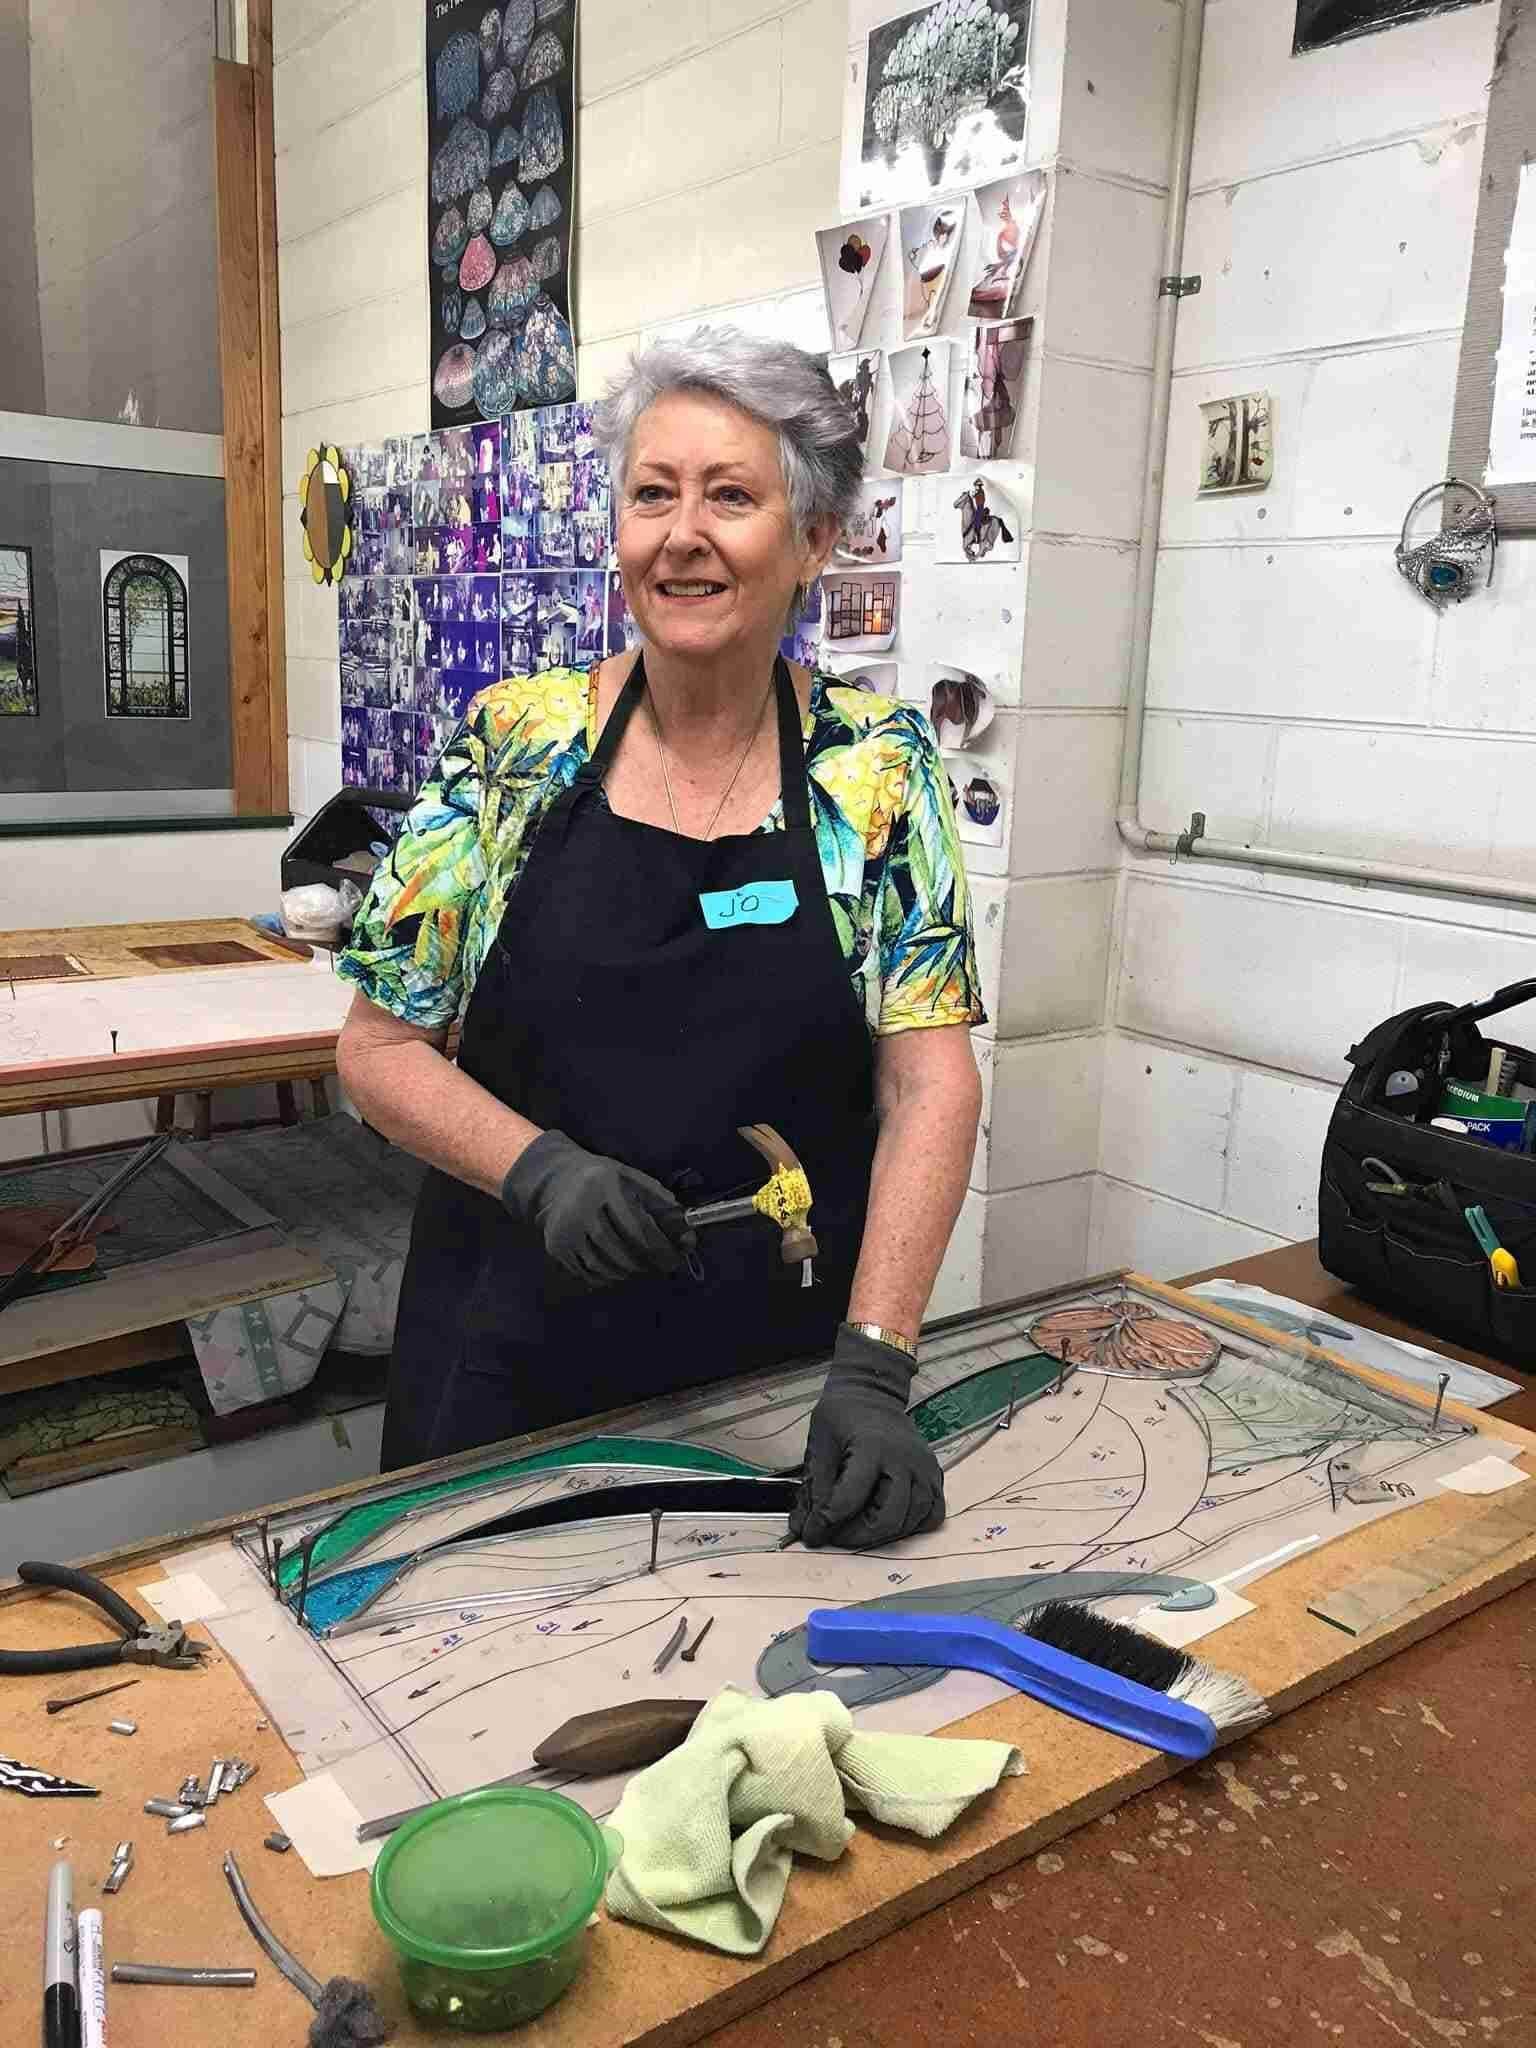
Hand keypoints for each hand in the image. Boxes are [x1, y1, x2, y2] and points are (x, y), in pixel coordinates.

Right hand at [502, 1130, 694, 1289]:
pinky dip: (607, 1277)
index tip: (676, 1260)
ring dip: (627, 1272)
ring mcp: (565, 1230)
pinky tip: (618, 1269)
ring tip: (639, 1266)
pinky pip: (586, 1273)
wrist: (558, 1181)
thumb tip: (688, 1237)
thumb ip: (660, 1204)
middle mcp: (580, 1208)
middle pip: (620, 1251)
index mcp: (604, 1186)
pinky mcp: (556, 1246)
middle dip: (645, 1263)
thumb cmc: (604, 1180)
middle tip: (660, 1266)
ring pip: (603, 1266)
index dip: (660, 1248)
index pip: (637, 1227)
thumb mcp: (633, 1180)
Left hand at [789, 1324, 944, 1549]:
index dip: (826, 1524)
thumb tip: (805, 1529)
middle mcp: (904, 1459)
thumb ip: (814, 1489)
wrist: (871, 1393)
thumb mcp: (820, 1446)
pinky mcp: (934, 1474)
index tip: (812, 1533)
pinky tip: (890, 1521)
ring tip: (858, 1528)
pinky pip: (933, 1514)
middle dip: (856, 1536)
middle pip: (887, 1519)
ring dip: (882, 1535)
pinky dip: (912, 1526)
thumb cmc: (843, 1417)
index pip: (848, 1500)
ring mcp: (924, 1468)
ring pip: (911, 1521)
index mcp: (872, 1448)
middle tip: (835, 1535)